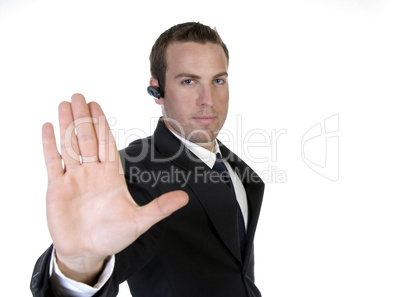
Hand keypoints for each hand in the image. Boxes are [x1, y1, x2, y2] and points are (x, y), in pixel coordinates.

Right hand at [42, 94, 187, 283]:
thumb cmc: (113, 237)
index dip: (102, 124)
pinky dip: (49, 144)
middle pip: (87, 138)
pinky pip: (53, 161)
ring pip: (70, 144)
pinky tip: (48, 127)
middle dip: (84, 117)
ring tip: (65, 104)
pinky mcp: (57, 188)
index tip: (98, 106)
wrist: (88, 252)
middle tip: (79, 95)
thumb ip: (160, 207)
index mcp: (111, 175)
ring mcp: (74, 178)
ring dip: (67, 124)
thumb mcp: (139, 221)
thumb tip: (185, 198)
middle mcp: (92, 172)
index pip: (107, 143)